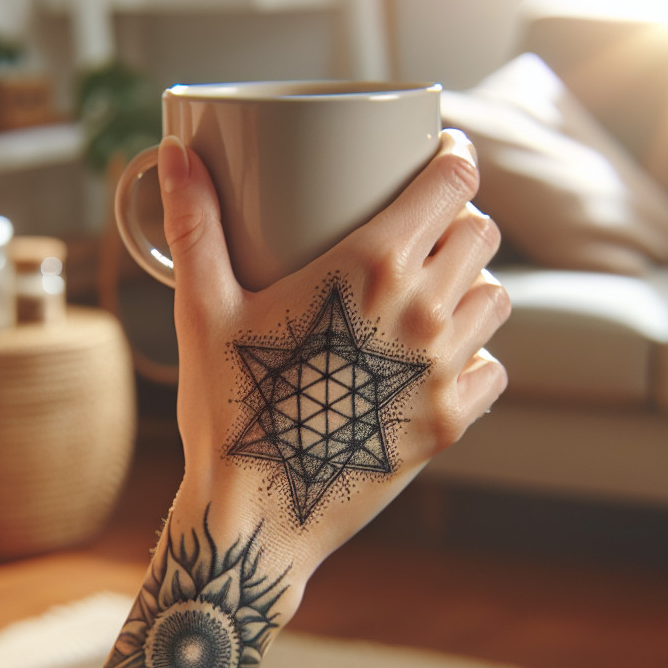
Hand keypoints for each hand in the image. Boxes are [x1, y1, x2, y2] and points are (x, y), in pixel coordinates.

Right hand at [160, 128, 510, 575]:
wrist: (255, 515)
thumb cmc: (227, 406)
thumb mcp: (203, 308)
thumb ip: (195, 224)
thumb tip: (172, 152)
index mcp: (372, 266)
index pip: (454, 185)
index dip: (456, 159)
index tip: (444, 155)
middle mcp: (424, 311)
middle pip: (482, 235)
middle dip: (461, 220)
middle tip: (428, 227)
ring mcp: (444, 370)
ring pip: (496, 299)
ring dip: (472, 286)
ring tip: (435, 292)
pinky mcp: (451, 422)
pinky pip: (493, 369)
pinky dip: (476, 357)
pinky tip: (438, 358)